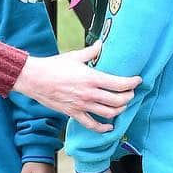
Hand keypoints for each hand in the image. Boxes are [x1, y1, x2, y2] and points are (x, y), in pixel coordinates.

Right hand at [13, 46, 139, 130]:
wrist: (34, 79)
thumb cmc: (53, 66)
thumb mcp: (74, 56)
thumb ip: (91, 52)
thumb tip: (101, 44)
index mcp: (91, 78)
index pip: (119, 84)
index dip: (132, 83)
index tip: (137, 80)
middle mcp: (89, 93)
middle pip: (118, 101)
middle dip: (128, 97)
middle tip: (130, 93)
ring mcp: (82, 105)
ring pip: (109, 114)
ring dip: (119, 110)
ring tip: (122, 106)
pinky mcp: (74, 113)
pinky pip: (92, 125)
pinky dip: (103, 128)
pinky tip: (109, 126)